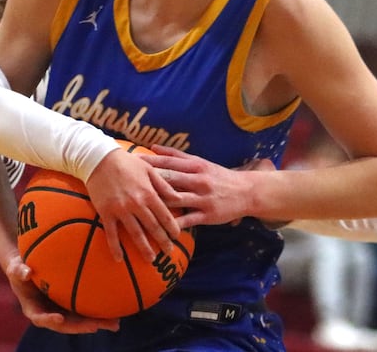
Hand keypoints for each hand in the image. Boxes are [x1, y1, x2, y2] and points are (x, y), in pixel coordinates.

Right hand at [5, 256, 118, 333]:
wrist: (28, 268)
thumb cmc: (19, 267)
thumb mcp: (15, 267)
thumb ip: (19, 270)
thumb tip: (26, 272)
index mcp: (34, 309)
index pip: (41, 319)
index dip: (50, 320)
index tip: (60, 319)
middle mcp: (49, 314)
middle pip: (66, 325)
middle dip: (82, 327)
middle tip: (97, 326)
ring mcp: (61, 311)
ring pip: (80, 321)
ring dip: (97, 323)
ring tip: (115, 324)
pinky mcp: (71, 305)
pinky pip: (86, 310)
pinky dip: (100, 312)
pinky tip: (117, 311)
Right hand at [85, 148, 182, 262]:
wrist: (99, 159)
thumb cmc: (126, 162)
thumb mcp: (149, 168)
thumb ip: (164, 185)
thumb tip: (179, 198)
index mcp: (148, 192)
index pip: (165, 214)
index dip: (172, 227)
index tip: (177, 236)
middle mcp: (136, 203)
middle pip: (152, 227)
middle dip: (162, 241)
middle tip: (169, 252)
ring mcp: (120, 209)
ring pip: (135, 233)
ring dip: (144, 248)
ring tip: (150, 260)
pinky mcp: (106, 212)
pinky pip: (111, 233)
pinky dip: (115, 247)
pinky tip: (119, 259)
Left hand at [138, 145, 259, 228]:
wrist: (247, 191)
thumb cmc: (218, 175)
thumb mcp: (199, 161)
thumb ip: (176, 155)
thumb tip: (153, 147)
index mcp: (195, 165)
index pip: (168, 162)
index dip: (150, 161)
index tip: (131, 161)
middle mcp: (198, 180)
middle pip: (170, 178)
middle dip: (149, 180)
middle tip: (129, 182)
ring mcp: (203, 198)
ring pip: (176, 199)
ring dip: (157, 202)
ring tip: (138, 206)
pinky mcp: (208, 215)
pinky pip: (188, 220)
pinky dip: (173, 224)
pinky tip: (159, 228)